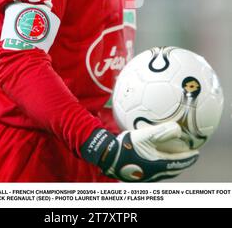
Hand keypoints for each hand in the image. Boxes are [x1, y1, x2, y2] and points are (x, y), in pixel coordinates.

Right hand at [81, 122, 198, 181]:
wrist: (108, 156)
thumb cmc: (125, 146)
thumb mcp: (143, 136)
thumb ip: (160, 132)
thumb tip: (177, 128)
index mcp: (157, 166)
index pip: (178, 163)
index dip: (188, 159)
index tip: (197, 154)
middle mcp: (154, 174)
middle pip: (172, 169)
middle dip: (181, 162)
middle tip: (188, 155)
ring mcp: (146, 175)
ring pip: (164, 170)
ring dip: (171, 163)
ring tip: (174, 155)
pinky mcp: (138, 173)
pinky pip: (156, 169)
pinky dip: (162, 163)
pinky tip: (156, 155)